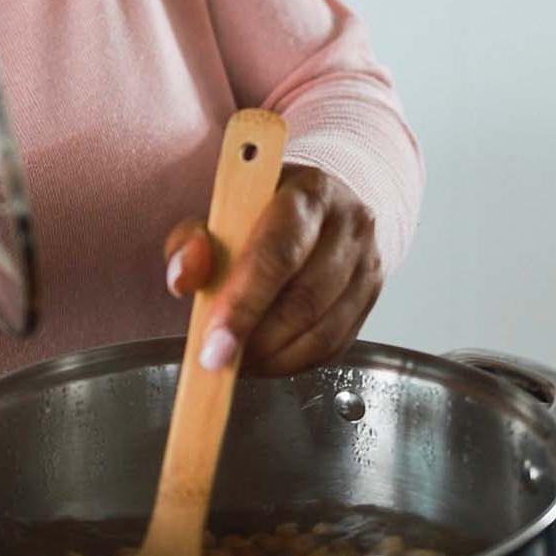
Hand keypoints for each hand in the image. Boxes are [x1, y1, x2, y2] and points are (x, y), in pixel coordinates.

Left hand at [163, 165, 383, 375]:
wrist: (317, 206)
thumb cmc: (262, 208)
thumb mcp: (219, 211)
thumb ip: (192, 241)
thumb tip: (184, 278)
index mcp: (309, 193)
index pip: (278, 253)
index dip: (244, 303)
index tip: (214, 343)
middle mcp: (350, 225)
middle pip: (304, 298)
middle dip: (255, 339)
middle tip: (217, 359)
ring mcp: (368, 264)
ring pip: (322, 330)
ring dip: (274, 357)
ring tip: (237, 360)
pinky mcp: (370, 299)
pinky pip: (335, 345)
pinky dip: (295, 362)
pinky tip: (266, 358)